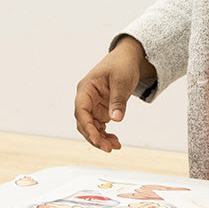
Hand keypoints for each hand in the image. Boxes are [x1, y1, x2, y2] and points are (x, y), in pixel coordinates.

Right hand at [73, 36, 154, 152]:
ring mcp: (92, 105)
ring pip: (91, 127)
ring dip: (101, 138)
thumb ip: (118, 100)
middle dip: (94, 137)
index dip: (87, 127)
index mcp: (85, 88)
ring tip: (115, 146)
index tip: (97, 139)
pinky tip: (114, 140)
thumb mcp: (121, 81)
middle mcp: (86, 98)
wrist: (128, 59)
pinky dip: (105, 135)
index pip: (81, 111)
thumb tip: (116, 119)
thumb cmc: (122, 65)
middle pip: (84, 122)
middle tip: (109, 148)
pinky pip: (99, 126)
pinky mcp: (100, 109)